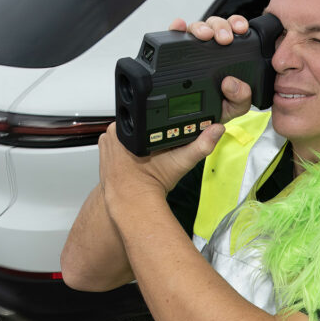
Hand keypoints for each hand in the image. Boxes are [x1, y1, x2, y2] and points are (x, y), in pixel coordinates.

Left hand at [98, 121, 224, 213]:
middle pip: (138, 124)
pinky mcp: (104, 152)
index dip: (158, 127)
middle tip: (155, 153)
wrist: (132, 203)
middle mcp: (112, 132)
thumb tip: (216, 130)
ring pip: (127, 134)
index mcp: (128, 128)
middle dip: (148, 134)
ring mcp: (106, 143)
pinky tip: (134, 160)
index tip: (163, 142)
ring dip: (136, 142)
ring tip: (145, 157)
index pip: (146, 117)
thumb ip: (200, 145)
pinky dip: (126, 150)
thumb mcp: (180, 162)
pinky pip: (117, 144)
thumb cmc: (151, 185)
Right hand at [168, 14, 252, 122]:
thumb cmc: (211, 111)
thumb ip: (241, 99)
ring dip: (202, 27)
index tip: (241, 29)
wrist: (187, 125)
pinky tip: (179, 27)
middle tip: (224, 38)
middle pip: (216, 26)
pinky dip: (175, 28)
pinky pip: (173, 36)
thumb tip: (232, 84)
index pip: (235, 34)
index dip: (238, 26)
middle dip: (221, 26)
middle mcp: (210, 51)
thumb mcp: (232, 108)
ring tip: (205, 36)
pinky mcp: (171, 54)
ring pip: (197, 28)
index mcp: (228, 59)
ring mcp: (190, 51)